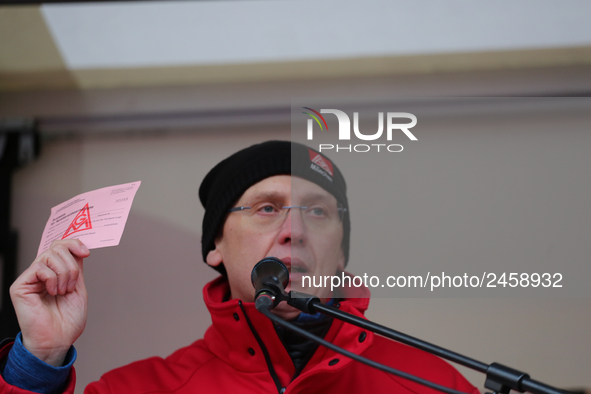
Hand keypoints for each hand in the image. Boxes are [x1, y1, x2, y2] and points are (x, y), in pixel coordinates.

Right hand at [10, 239, 89, 366]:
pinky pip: (40, 268)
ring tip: (62, 292)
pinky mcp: (20, 286)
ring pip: (49, 255)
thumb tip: (78, 247)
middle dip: (71, 265)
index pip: (61, 246)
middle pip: (57, 247)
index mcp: (55, 272)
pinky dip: (52, 279)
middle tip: (71, 285)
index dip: (74, 244)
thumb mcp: (78, 288)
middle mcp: (42, 273)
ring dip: (64, 274)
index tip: (86, 253)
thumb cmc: (67, 320)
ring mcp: (30, 278)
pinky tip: (53, 292)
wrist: (58, 340)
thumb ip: (77, 267)